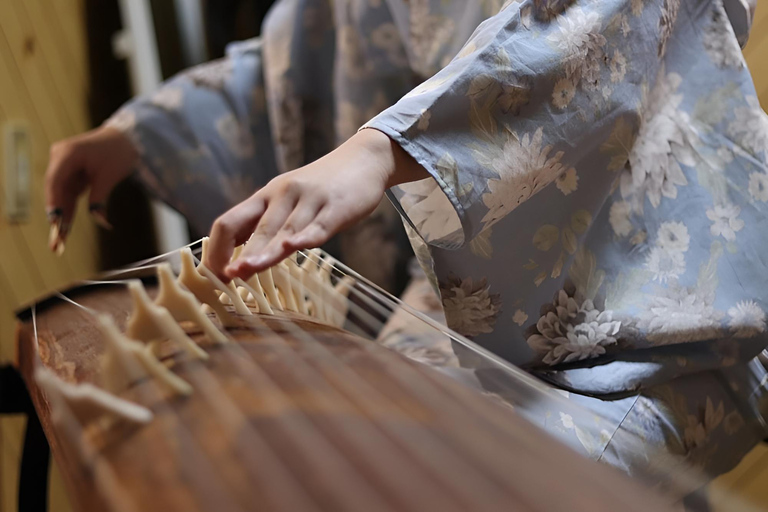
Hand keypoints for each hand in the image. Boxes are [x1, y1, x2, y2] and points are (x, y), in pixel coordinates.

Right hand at [44, 126, 138, 252]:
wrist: (127, 138)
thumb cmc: (119, 151)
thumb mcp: (110, 176)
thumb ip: (100, 198)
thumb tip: (99, 220)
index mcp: (67, 154)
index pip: (55, 180)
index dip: (54, 201)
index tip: (54, 219)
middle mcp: (60, 158)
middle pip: (55, 190)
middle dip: (57, 214)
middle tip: (58, 237)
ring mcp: (64, 165)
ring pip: (61, 194)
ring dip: (62, 215)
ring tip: (60, 239)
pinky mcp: (72, 172)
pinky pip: (69, 193)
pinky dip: (70, 208)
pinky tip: (66, 227)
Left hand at [205, 128, 427, 280]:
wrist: (364, 159)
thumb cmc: (323, 186)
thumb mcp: (288, 200)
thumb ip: (268, 226)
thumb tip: (241, 259)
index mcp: (266, 196)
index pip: (230, 222)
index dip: (217, 248)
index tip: (213, 273)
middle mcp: (283, 195)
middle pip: (256, 229)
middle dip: (240, 255)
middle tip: (224, 277)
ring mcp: (310, 200)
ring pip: (284, 231)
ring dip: (265, 252)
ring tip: (246, 270)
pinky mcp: (336, 208)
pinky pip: (318, 226)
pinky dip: (305, 238)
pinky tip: (293, 248)